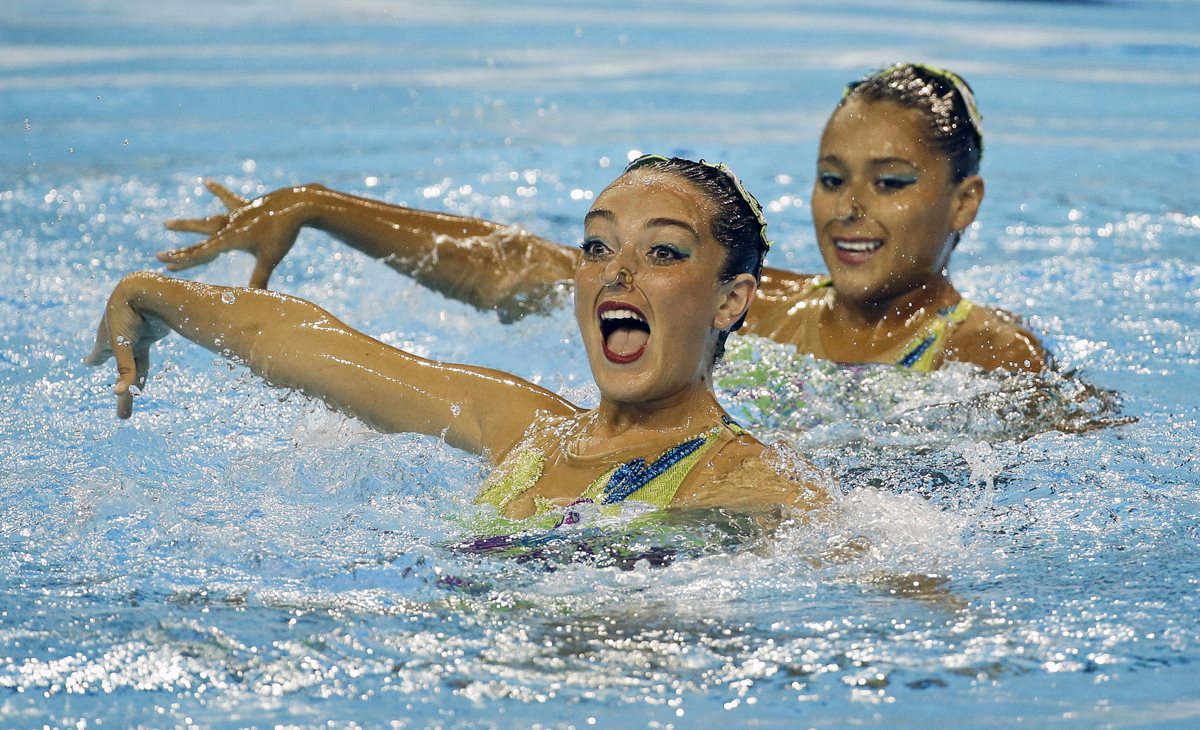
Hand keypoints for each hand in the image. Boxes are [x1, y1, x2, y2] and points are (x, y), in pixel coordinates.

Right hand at [84, 277, 171, 418]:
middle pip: (120, 368)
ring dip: (135, 380)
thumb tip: (119, 393)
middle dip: (120, 385)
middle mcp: (119, 341)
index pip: (97, 356)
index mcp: (105, 340)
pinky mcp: (152, 335)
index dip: (94, 360)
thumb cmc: (128, 315)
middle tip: (119, 402)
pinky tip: (143, 369)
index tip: (88, 362)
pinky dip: (144, 368)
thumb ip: (125, 369)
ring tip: (134, 392)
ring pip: (135, 365)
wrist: (147, 290)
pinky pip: (147, 356)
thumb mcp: (123, 343)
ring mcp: (136, 338)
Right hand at [159, 180, 317, 288]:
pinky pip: (229, 199)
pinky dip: (218, 191)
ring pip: (207, 220)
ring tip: (167, 224)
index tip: (164, 264)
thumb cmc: (283, 234)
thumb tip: (254, 299)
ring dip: (189, 225)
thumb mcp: (270, 259)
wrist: (296, 206)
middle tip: (159, 256)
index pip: (202, 253)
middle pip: (198, 241)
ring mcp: (235, 215)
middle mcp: (228, 226)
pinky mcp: (246, 207)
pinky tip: (206, 182)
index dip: (182, 260)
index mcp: (231, 239)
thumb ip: (259, 279)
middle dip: (180, 250)